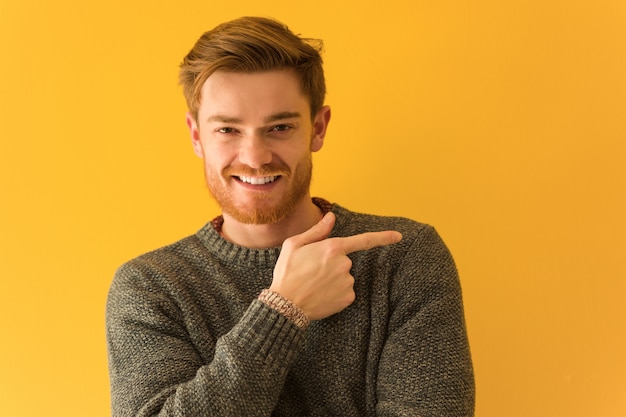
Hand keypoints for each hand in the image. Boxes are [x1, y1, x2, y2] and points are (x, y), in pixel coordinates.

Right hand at [270, 212, 401, 320]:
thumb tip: (331, 217)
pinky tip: (320, 295)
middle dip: (331, 264)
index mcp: (332, 248)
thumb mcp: (294, 245)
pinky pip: (345, 291)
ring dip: (333, 279)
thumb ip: (317, 231)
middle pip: (344, 261)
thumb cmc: (286, 272)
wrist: (285, 305)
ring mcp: (348, 282)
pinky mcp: (347, 298)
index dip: (383, 238)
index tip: (399, 236)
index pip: (364, 240)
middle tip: (311, 271)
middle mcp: (344, 264)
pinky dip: (335, 293)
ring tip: (313, 284)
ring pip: (345, 277)